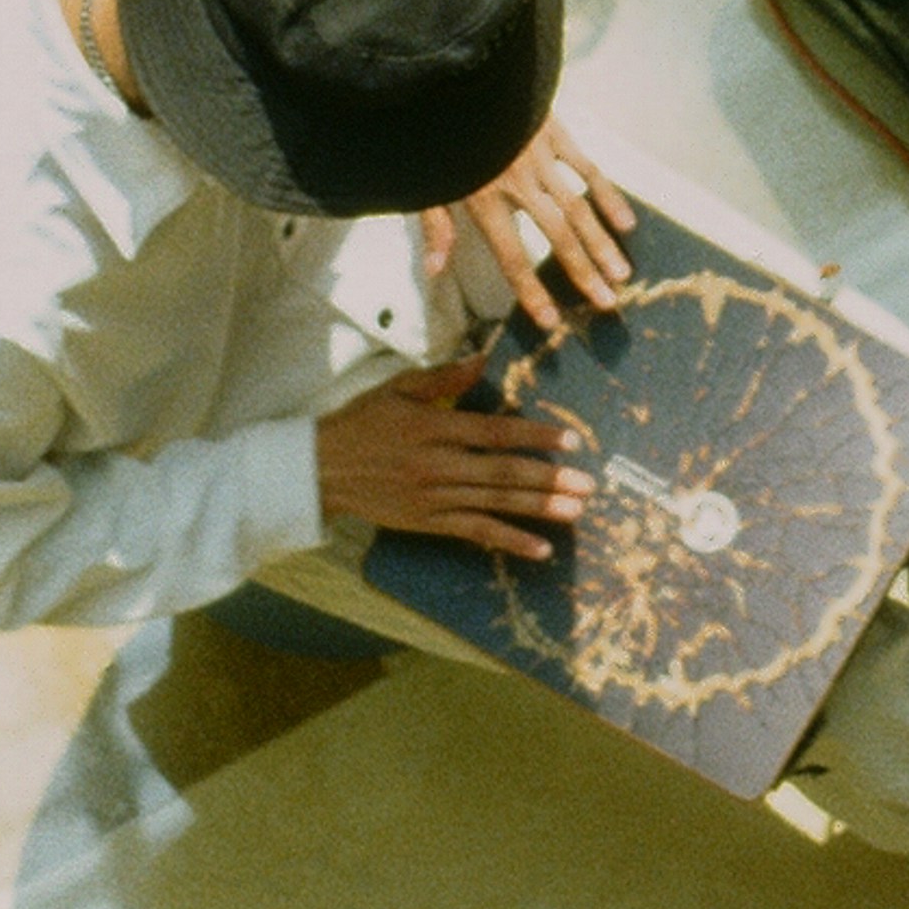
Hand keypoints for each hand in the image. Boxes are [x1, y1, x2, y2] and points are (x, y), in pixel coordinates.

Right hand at [318, 355, 586, 552]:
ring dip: (538, 508)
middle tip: (588, 483)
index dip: (534, 437)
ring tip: (576, 511)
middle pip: (502, 473)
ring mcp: (433, 498)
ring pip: (494, 504)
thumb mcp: (398, 388)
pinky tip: (540, 549)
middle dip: (548, 479)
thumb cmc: (362, 422)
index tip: (570, 440)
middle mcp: (438, 465)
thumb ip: (443, 377)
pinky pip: (474, 533)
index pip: (494, 433)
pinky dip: (509, 541)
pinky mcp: (427, 523)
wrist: (319, 470)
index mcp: (434, 427)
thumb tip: (483, 359)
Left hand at [424, 118, 637, 336]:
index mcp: (483, 198)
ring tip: (622, 273)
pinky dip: (608, 195)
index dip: (532, 291)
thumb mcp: (425, 181)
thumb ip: (435, 226)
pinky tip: (626, 222)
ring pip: (578, 206)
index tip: (552, 321)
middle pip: (557, 235)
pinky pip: (587, 167)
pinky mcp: (555, 133)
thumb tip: (436, 271)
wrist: (456, 73)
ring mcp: (541, 156)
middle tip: (608, 303)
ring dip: (602, 242)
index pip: (512, 255)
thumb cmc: (437, 131)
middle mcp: (517, 182)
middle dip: (583, 272)